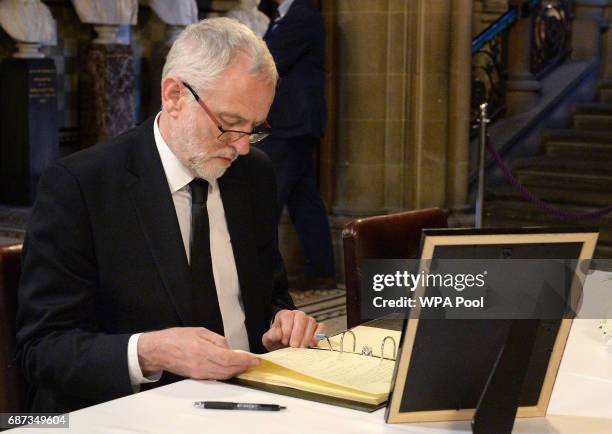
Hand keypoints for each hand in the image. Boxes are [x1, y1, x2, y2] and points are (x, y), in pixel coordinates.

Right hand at [137, 327, 259, 379]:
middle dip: (244, 367)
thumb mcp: (199, 331)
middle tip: (253, 362)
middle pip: (229, 370)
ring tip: (245, 365)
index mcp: (202, 349)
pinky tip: (232, 369)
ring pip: (223, 376)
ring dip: (237, 372)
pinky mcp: (196, 377)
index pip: (229, 358)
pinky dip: (227, 374)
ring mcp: (198, 373)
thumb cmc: (176, 338)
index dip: (245, 360)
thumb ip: (217, 339)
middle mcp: (201, 364)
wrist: (158, 350)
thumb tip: (229, 348)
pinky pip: (216, 377)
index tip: (255, 359)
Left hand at [262, 309, 324, 351]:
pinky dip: (319, 334)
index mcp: (284, 315)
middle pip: (301, 317)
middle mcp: (297, 315)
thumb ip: (271, 335)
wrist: (283, 347)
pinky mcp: (317, 328)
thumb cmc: (276, 342)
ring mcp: (308, 321)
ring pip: (311, 322)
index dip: (286, 329)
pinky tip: (313, 343)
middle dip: (297, 333)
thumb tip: (279, 333)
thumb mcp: (268, 340)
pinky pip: (321, 326)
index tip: (284, 341)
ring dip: (307, 336)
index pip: (288, 316)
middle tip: (294, 346)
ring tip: (301, 348)